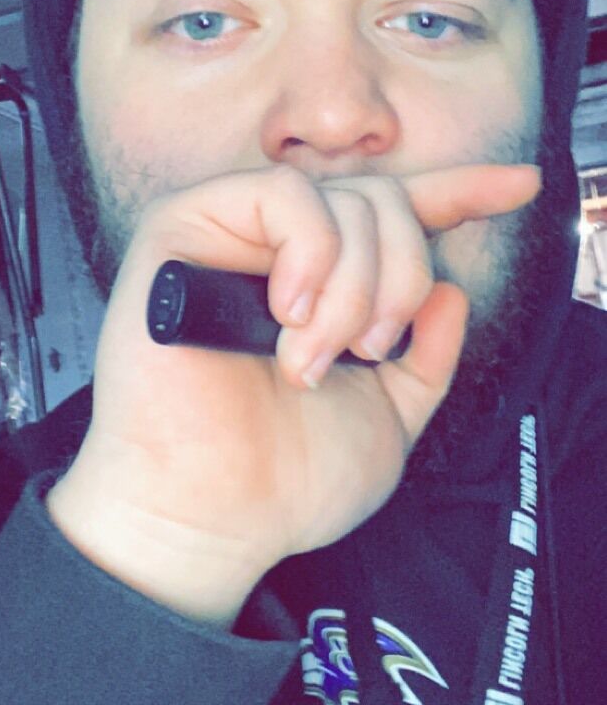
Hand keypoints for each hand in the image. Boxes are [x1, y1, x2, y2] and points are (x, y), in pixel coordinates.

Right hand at [47, 163, 540, 622]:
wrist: (213, 517)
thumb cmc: (284, 480)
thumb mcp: (387, 419)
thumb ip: (426, 358)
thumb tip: (450, 292)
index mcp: (330, 288)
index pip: (399, 217)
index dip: (461, 192)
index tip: (521, 187)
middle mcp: (279, 251)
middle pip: (384, 202)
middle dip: (401, 278)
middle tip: (371, 352)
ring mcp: (231, 234)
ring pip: (344, 200)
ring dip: (354, 289)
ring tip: (311, 360)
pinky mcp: (184, 226)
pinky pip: (284, 194)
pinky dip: (311, 255)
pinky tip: (289, 315)